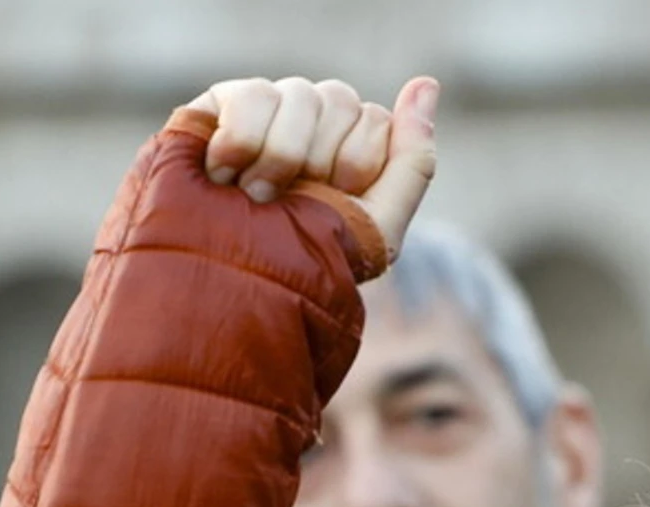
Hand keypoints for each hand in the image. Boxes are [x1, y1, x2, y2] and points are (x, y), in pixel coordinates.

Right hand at [184, 75, 437, 254]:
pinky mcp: (222, 103)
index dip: (356, 167)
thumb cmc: (309, 261)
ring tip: (256, 196)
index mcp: (352, 141)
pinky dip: (242, 142)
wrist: (236, 281)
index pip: (376, 119)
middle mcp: (313, 117)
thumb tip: (427, 82)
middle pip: (339, 98)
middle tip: (292, 203)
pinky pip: (252, 94)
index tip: (332, 203)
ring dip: (282, 158)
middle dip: (320, 163)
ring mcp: (269, 107)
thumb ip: (414, 159)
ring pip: (299, 93)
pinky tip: (225, 174)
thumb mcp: (379, 224)